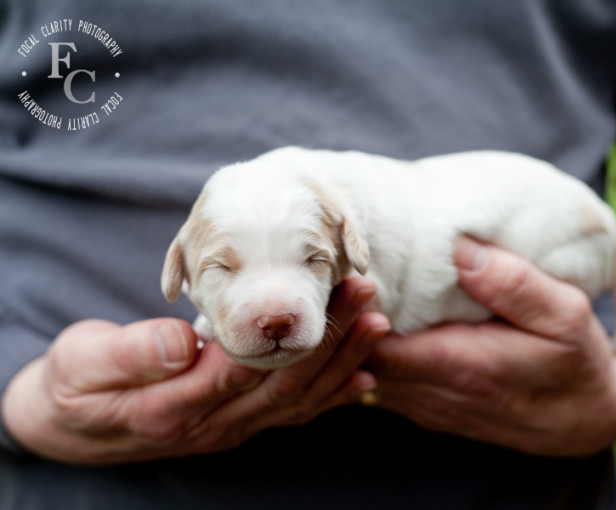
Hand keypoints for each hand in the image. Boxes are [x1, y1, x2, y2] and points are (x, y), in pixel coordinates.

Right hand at [1, 277, 388, 464]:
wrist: (77, 427)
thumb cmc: (77, 385)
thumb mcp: (82, 364)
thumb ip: (129, 354)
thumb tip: (181, 341)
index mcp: (176, 405)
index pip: (249, 367)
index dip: (296, 332)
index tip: (332, 290)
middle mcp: (214, 424)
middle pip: (286, 382)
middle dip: (333, 337)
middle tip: (366, 292)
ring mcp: (229, 428)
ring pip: (297, 400)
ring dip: (341, 362)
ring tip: (376, 322)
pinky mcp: (237, 424)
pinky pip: (291, 415)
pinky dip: (330, 396)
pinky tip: (362, 374)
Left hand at [365, 237, 615, 455]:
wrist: (585, 420)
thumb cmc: (575, 361)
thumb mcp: (566, 315)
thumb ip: (516, 284)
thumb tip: (461, 249)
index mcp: (460, 368)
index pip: (377, 349)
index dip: (353, 314)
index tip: (347, 274)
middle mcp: (433, 394)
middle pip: (358, 363)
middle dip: (344, 323)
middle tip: (336, 275)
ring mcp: (426, 406)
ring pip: (363, 375)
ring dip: (352, 340)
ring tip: (345, 293)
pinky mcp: (426, 408)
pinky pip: (380, 383)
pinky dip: (368, 355)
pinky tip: (368, 323)